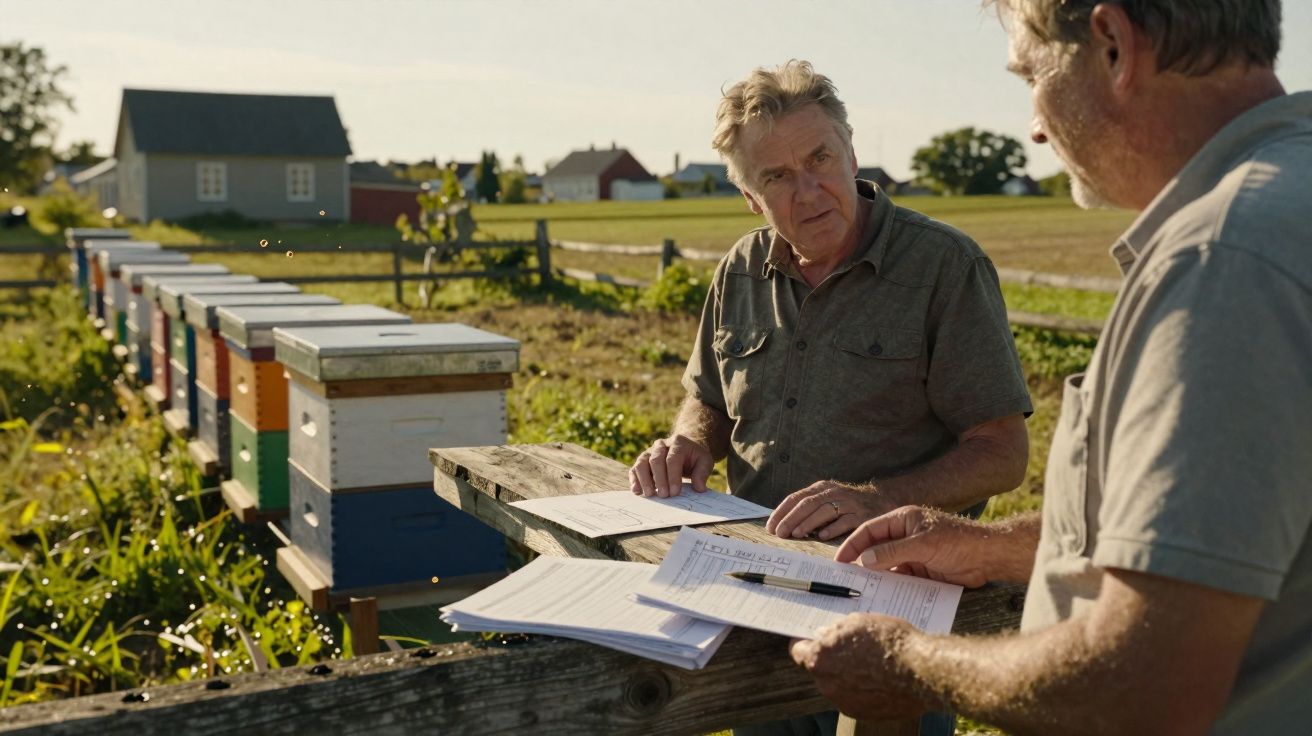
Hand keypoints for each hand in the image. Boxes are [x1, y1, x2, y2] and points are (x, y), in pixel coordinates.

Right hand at [629, 435, 712, 497]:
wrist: (685, 448)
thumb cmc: (695, 457)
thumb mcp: (705, 461)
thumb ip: (702, 473)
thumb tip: (699, 488)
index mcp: (678, 442)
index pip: (673, 459)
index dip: (673, 476)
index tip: (675, 492)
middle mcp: (661, 445)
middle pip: (656, 460)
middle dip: (659, 479)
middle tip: (664, 495)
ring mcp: (650, 451)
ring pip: (642, 462)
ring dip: (644, 479)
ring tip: (649, 494)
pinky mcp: (643, 460)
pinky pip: (635, 468)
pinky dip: (634, 479)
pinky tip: (637, 491)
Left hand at [766, 481, 899, 540]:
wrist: (882, 499)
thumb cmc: (847, 504)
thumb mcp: (827, 499)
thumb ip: (808, 508)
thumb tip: (782, 525)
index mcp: (821, 488)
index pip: (796, 498)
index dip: (782, 512)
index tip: (771, 526)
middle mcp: (833, 492)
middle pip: (808, 504)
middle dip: (791, 518)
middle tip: (780, 533)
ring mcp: (848, 503)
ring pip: (824, 511)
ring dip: (808, 523)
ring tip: (796, 534)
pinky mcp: (862, 515)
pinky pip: (846, 521)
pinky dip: (833, 528)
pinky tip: (822, 536)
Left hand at [790, 614, 931, 719]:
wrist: (922, 671)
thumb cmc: (890, 641)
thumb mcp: (857, 622)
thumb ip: (834, 632)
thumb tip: (824, 636)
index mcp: (820, 659)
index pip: (797, 651)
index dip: (806, 643)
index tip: (813, 639)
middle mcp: (827, 685)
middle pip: (821, 670)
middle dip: (832, 660)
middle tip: (852, 649)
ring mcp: (845, 703)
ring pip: (840, 686)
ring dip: (849, 676)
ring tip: (873, 664)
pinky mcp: (864, 714)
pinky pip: (857, 699)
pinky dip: (864, 691)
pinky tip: (881, 679)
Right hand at [835, 506, 991, 587]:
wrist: (988, 558)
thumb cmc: (959, 541)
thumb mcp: (923, 544)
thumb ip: (892, 551)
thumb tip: (863, 560)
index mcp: (902, 520)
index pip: (869, 530)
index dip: (852, 544)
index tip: (840, 560)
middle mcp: (904, 536)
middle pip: (874, 548)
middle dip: (860, 562)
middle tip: (845, 578)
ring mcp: (911, 554)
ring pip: (885, 566)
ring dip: (874, 577)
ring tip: (859, 590)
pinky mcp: (919, 572)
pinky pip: (898, 579)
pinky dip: (890, 587)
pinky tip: (881, 597)